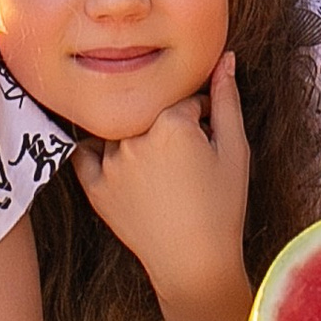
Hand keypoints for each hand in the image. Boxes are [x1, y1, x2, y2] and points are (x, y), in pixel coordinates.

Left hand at [73, 52, 251, 307]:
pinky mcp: (94, 187)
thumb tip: (226, 57)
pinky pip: (85, 154)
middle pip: (149, 112)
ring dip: (135, 136)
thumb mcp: (234, 150)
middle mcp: (134, 137)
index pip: (184, 100)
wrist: (194, 263)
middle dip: (167, 124)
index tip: (208, 133)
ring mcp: (110, 163)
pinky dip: (98, 152)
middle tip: (184, 152)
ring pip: (119, 129)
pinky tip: (118, 162)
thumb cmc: (223, 207)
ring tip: (158, 166)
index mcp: (171, 123)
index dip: (200, 115)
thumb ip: (227, 100)